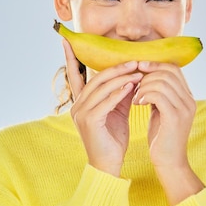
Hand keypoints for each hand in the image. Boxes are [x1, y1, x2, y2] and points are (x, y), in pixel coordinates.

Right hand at [63, 39, 142, 176]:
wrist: (109, 165)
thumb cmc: (112, 139)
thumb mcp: (117, 111)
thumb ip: (119, 94)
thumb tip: (131, 75)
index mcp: (80, 102)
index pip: (75, 75)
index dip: (71, 57)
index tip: (67, 40)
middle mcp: (77, 105)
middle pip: (95, 78)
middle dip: (115, 67)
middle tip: (134, 59)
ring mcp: (80, 113)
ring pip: (101, 87)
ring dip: (121, 77)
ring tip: (138, 70)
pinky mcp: (89, 121)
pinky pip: (106, 101)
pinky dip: (119, 92)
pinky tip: (131, 86)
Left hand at [131, 61, 195, 167]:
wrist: (168, 161)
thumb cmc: (161, 136)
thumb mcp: (160, 110)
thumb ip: (158, 94)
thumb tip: (145, 76)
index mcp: (186, 96)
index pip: (173, 68)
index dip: (155, 64)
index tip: (138, 68)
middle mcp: (189, 100)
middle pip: (167, 72)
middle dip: (147, 75)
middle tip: (134, 85)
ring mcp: (183, 108)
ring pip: (161, 82)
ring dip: (143, 87)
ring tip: (135, 98)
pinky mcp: (174, 118)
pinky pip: (158, 95)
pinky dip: (144, 95)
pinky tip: (137, 104)